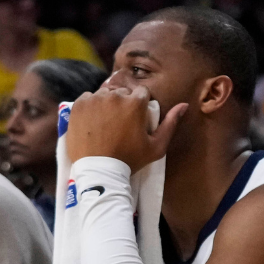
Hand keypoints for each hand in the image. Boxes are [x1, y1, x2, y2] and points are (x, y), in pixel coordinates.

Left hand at [64, 86, 186, 171]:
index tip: (136, 118)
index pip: (142, 93)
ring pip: (104, 94)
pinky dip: (91, 107)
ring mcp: (95, 99)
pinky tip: (93, 122)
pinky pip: (88, 98)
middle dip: (123, 103)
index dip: (140, 105)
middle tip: (120, 123)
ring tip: (105, 123)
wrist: (99, 172)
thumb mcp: (157, 147)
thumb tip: (184, 105)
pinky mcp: (79, 104)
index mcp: (136, 103)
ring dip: (107, 104)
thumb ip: (170, 124)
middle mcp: (115, 95)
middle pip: (122, 92)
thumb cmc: (130, 160)